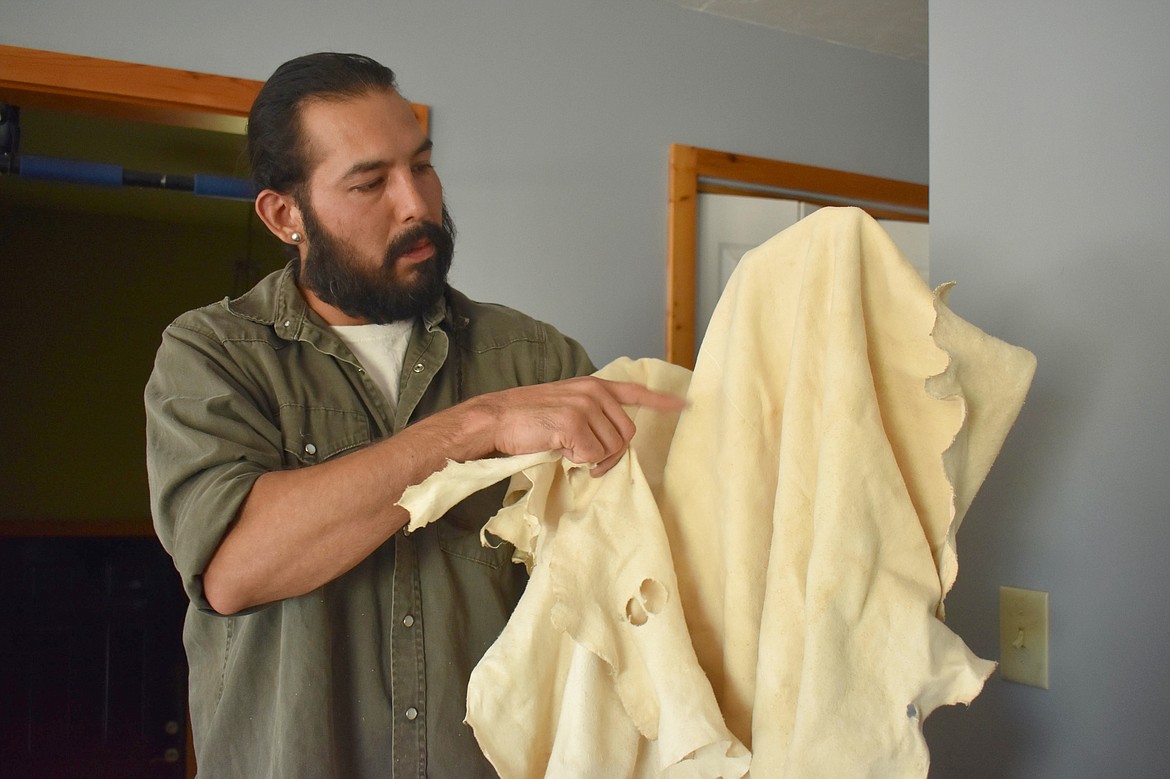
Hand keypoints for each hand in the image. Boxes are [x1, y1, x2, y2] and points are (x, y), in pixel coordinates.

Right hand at [473, 377, 685, 475]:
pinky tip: (559, 448)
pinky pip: (593, 456)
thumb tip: (611, 445)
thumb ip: (592, 416)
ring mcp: (585, 406)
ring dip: (592, 459)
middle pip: (626, 435)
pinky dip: (578, 460)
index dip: (660, 401)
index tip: (685, 404)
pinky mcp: (574, 423)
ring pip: (611, 448)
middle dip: (610, 454)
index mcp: (594, 387)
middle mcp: (594, 392)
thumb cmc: (528, 419)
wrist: (497, 418)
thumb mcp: (566, 407)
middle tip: (586, 459)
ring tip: (568, 450)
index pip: (635, 392)